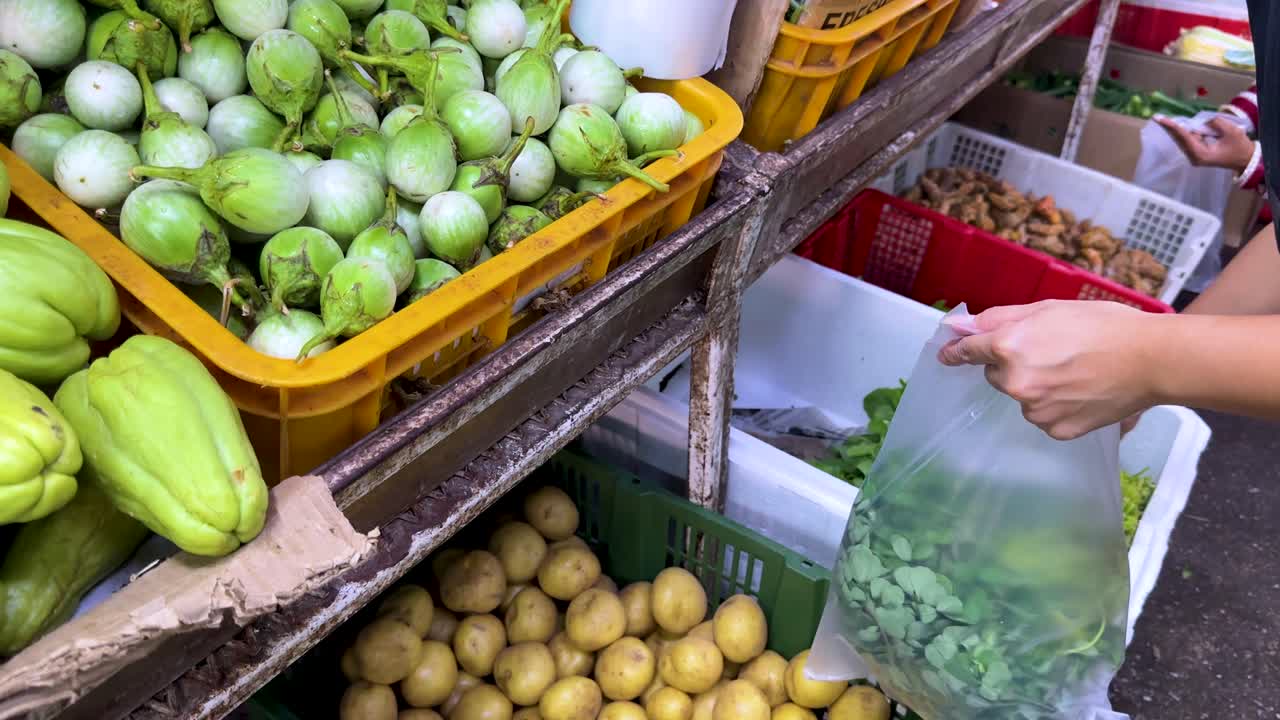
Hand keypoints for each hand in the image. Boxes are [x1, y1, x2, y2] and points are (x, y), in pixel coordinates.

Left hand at [937, 300, 1158, 439]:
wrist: (1151, 359)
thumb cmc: (1104, 325)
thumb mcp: (1048, 309)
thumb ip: (999, 318)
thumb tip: (960, 327)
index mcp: (1009, 347)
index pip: (970, 351)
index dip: (958, 351)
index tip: (948, 354)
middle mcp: (1015, 382)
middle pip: (996, 375)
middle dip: (1013, 364)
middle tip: (1051, 352)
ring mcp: (1035, 410)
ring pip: (1021, 397)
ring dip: (1035, 386)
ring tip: (1073, 371)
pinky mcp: (1055, 429)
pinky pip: (1043, 415)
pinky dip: (1055, 405)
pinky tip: (1081, 391)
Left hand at [1156, 114, 1255, 172]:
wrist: (1244, 159)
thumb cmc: (1239, 146)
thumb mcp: (1231, 131)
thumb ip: (1214, 123)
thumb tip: (1200, 120)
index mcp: (1201, 154)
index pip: (1184, 137)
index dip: (1173, 127)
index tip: (1161, 120)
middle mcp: (1194, 157)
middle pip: (1179, 139)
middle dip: (1169, 127)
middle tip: (1156, 117)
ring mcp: (1194, 156)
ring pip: (1181, 139)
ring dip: (1174, 129)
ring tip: (1162, 119)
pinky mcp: (1196, 152)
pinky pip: (1187, 139)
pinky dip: (1182, 131)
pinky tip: (1173, 125)